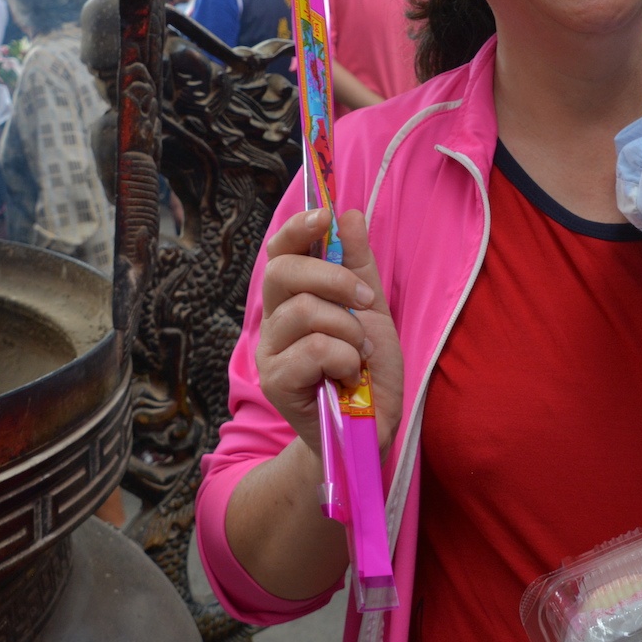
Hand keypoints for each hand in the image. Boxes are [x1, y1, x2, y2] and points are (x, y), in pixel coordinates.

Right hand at [255, 208, 402, 458]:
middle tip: (365, 301)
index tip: (325, 216)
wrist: (370, 427)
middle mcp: (272, 321)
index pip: (279, 252)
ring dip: (348, 328)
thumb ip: (358, 265)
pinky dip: (345, 357)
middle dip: (333, 278)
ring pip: (304, 311)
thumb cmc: (367, 368)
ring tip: (361, 351)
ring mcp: (269, 352)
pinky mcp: (276, 382)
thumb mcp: (371, 309)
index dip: (297, 228)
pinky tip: (351, 374)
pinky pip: (312, 349)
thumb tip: (348, 214)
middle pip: (282, 272)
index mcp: (292, 298)